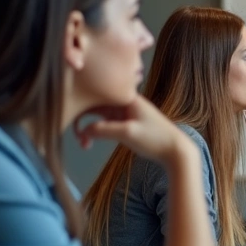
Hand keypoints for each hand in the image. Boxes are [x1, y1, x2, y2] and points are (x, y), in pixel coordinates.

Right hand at [74, 97, 191, 168]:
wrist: (176, 150)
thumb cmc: (156, 139)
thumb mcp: (127, 133)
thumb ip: (103, 129)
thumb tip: (83, 130)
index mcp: (125, 96)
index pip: (95, 94)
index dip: (79, 105)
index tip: (69, 121)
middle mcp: (124, 100)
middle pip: (93, 103)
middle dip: (81, 120)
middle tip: (77, 139)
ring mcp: (124, 111)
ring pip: (97, 114)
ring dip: (87, 128)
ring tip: (84, 146)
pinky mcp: (126, 121)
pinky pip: (104, 121)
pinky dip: (96, 131)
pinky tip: (90, 143)